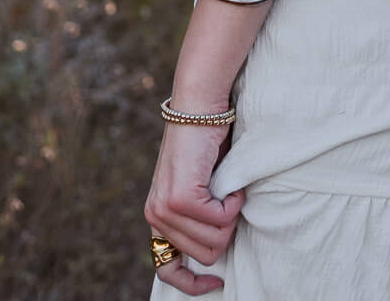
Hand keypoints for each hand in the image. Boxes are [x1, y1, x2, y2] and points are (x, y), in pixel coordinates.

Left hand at [144, 120, 244, 295]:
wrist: (200, 106)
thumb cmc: (205, 143)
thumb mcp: (196, 188)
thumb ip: (196, 218)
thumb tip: (214, 251)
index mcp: (157, 217)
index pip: (167, 269)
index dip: (194, 284)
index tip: (217, 282)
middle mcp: (156, 215)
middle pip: (206, 256)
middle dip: (225, 233)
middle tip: (227, 202)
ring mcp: (166, 208)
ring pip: (215, 240)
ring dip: (231, 216)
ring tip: (227, 189)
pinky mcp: (181, 197)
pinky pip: (221, 219)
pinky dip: (234, 203)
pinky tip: (230, 184)